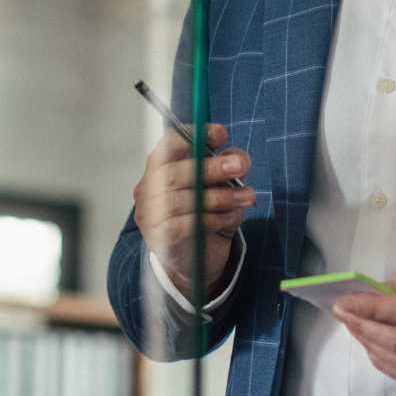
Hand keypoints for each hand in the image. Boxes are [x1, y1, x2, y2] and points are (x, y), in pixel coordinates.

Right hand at [131, 123, 255, 297]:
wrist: (192, 261)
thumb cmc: (203, 214)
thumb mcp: (221, 185)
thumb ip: (228, 167)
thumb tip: (238, 159)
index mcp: (160, 166)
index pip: (169, 143)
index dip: (194, 134)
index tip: (221, 134)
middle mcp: (148, 187)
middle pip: (174, 171)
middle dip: (211, 166)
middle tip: (240, 166)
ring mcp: (151, 214)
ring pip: (184, 199)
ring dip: (221, 196)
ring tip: (247, 197)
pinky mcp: (161, 238)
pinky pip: (188, 224)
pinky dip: (215, 218)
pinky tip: (231, 216)